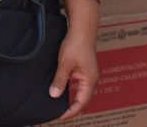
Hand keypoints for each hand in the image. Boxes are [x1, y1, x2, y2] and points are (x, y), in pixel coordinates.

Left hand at [51, 0, 99, 119]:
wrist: (82, 29)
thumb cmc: (75, 44)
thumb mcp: (65, 64)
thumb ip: (60, 80)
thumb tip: (54, 95)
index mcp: (89, 80)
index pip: (81, 102)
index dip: (71, 111)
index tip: (61, 117)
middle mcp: (91, 79)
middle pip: (83, 99)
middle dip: (72, 108)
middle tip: (60, 114)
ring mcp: (89, 74)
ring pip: (81, 92)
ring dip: (73, 99)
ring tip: (61, 107)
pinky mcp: (85, 69)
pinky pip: (80, 84)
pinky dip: (73, 91)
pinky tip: (65, 92)